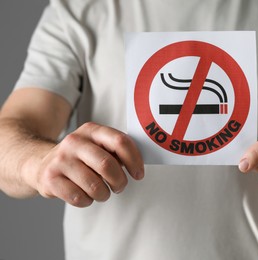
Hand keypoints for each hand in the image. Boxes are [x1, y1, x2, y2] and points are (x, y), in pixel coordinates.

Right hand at [28, 122, 143, 206]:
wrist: (42, 163)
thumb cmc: (81, 158)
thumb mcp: (98, 146)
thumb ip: (117, 151)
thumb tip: (139, 165)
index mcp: (91, 130)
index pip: (120, 142)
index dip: (134, 160)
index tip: (139, 174)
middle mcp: (74, 142)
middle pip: (107, 165)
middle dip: (120, 181)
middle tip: (119, 186)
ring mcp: (60, 160)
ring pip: (94, 185)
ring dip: (104, 194)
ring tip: (101, 192)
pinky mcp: (50, 179)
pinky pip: (78, 197)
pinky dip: (87, 201)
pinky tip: (85, 195)